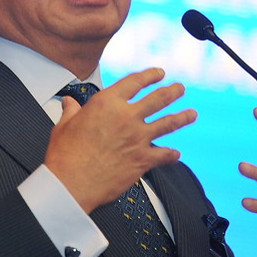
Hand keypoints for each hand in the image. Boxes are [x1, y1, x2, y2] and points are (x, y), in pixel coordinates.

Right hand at [44, 68, 196, 213]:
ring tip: (192, 113)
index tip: (158, 73)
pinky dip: (172, 155)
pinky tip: (176, 154)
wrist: (71, 183)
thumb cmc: (66, 155)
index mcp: (107, 103)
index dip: (150, 75)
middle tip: (180, 88)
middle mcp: (127, 117)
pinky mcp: (143, 160)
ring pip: (168, 123)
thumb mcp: (64, 126)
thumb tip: (69, 103)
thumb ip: (71, 111)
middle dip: (172, 91)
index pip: (135, 82)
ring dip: (182, 117)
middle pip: (158, 98)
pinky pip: (164, 155)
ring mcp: (138, 138)